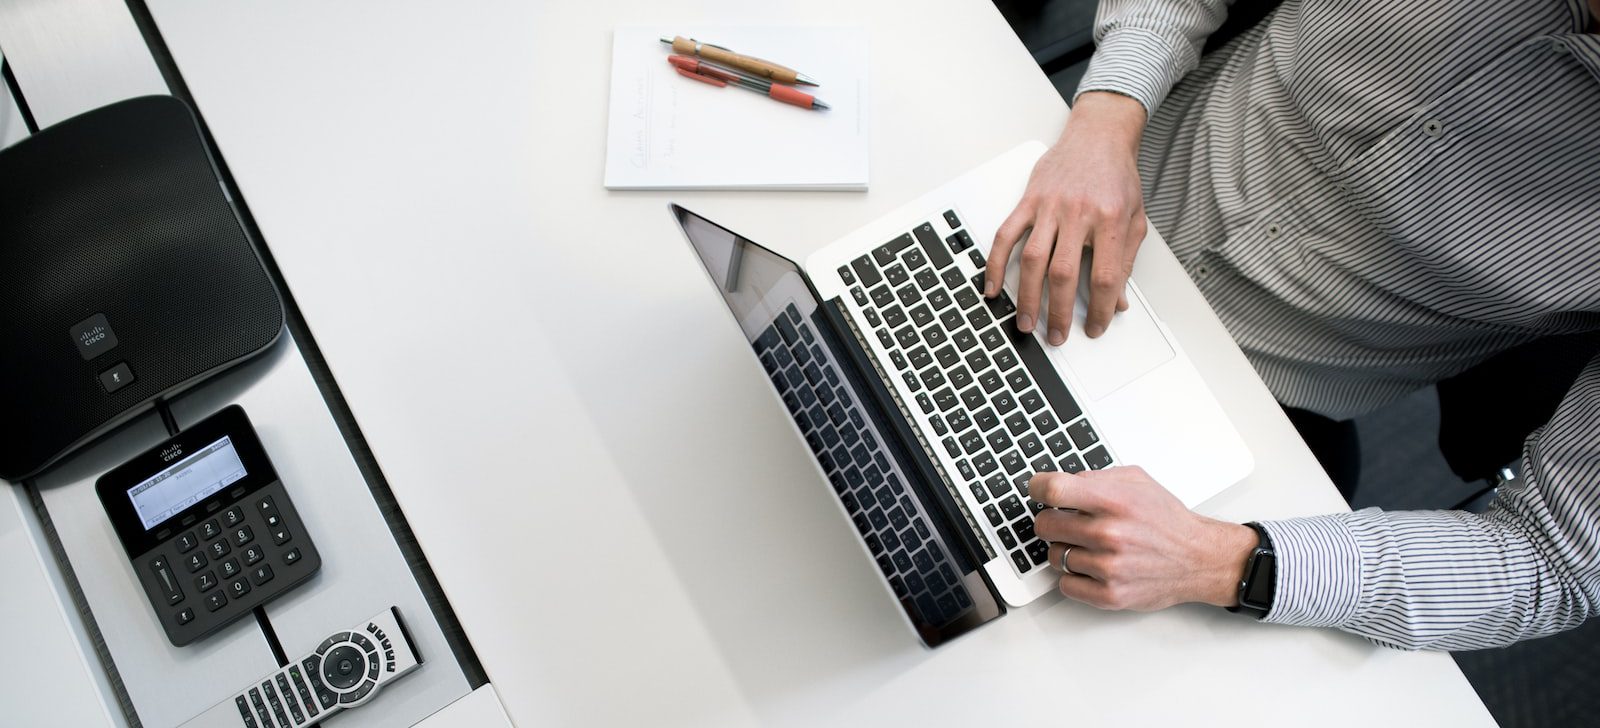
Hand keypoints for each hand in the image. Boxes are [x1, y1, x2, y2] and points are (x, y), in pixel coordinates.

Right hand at [987, 92, 1148, 344]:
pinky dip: (995, 263)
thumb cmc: (1117, 176)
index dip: (1101, 308)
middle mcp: (1078, 213)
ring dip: (1027, 296)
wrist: (1098, 136)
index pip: (1104, 275)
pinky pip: (1006, 235)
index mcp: (1110, 219)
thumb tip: (1118, 300)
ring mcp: (1049, 206)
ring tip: (1026, 322)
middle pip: (1063, 273)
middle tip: (1057, 336)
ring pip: (1032, 259)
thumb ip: (1125, 260)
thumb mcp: (1134, 218)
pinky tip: (992, 287)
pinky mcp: (1028, 200)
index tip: (1096, 326)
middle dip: (1059, 311)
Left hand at [1029, 466, 1256, 610]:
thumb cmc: (1167, 521)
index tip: (1037, 490)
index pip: (1053, 490)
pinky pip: (1065, 584)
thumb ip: (1096, 477)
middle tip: (1067, 522)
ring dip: (1066, 550)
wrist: (1198, 559)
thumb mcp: (1137, 481)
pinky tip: (1091, 566)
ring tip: (1089, 545)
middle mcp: (1110, 534)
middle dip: (1052, 521)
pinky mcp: (1109, 595)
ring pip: (1054, 556)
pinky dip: (1073, 576)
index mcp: (1115, 501)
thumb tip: (1060, 482)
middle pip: (1045, 525)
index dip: (1037, 488)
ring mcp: (1108, 567)